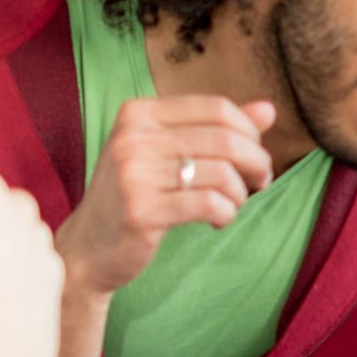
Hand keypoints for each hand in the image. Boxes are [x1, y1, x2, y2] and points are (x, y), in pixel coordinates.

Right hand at [55, 96, 276, 296]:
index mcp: (138, 113)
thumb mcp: (168, 153)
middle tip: (260, 182)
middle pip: (225, 139)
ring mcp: (133, 174)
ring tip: (231, 206)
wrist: (87, 248)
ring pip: (222, 173)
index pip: (216, 107)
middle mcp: (133, 137)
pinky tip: (218, 220)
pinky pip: (210, 204)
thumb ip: (217, 129)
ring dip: (240, 194)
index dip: (249, 132)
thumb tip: (269, 110)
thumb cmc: (135, 195)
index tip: (255, 156)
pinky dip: (226, 213)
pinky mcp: (140, 211)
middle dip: (256, 163)